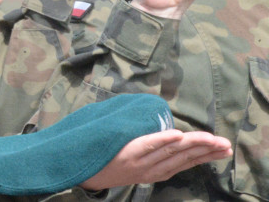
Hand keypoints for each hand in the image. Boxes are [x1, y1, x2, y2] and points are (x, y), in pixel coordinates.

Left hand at [80, 129, 230, 189]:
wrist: (78, 169)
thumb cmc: (106, 161)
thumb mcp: (133, 162)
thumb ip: (150, 152)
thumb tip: (168, 134)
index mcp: (153, 171)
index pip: (185, 162)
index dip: (205, 156)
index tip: (224, 149)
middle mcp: (150, 169)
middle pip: (182, 157)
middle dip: (206, 151)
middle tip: (226, 144)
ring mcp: (139, 161)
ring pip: (170, 151)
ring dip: (192, 144)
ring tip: (211, 139)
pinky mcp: (125, 153)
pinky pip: (146, 145)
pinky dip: (162, 140)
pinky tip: (177, 135)